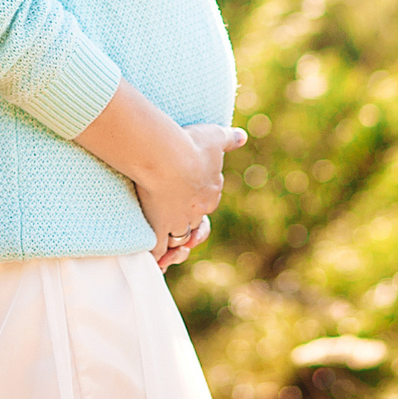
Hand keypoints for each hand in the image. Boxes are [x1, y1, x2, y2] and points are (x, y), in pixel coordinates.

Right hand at [136, 121, 244, 269]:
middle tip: (183, 229)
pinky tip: (154, 263)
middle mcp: (197, 210)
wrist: (168, 158)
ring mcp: (178, 221)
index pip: (207, 202)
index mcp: (211, 191)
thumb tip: (243, 135)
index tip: (189, 198)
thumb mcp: (215, 136)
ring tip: (171, 247)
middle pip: (196, 225)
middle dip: (190, 228)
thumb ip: (229, 138)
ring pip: (180, 239)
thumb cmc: (191, 144)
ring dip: (176, 245)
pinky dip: (158, 258)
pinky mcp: (159, 228)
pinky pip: (158, 250)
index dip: (198, 202)